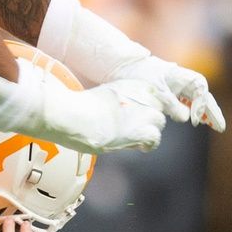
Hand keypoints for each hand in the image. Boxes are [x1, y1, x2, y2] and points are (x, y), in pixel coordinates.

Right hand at [40, 76, 166, 152]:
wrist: (71, 116)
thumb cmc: (74, 108)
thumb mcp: (97, 96)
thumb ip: (110, 102)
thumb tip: (107, 112)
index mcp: (128, 84)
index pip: (149, 92)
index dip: (142, 105)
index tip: (134, 113)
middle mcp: (138, 95)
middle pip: (157, 105)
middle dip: (148, 116)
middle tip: (134, 126)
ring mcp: (142, 113)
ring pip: (159, 121)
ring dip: (150, 129)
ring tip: (138, 138)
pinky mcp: (141, 131)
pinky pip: (156, 138)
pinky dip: (149, 144)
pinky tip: (141, 147)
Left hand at [117, 55, 225, 130]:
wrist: (127, 70)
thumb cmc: (143, 77)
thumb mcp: (158, 92)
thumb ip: (173, 106)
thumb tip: (187, 118)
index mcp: (185, 76)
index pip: (201, 91)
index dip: (201, 106)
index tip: (195, 121)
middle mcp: (186, 81)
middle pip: (205, 97)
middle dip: (213, 112)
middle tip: (221, 128)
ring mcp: (181, 87)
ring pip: (198, 100)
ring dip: (206, 113)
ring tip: (216, 126)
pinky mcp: (174, 93)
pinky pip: (188, 103)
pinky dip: (194, 111)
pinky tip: (199, 120)